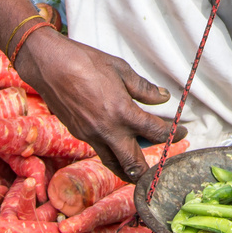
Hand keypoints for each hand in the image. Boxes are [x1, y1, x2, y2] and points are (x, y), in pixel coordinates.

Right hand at [0, 0, 180, 180]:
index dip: (173, 133)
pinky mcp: (79, 135)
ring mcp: (91, 136)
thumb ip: (143, 88)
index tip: (181, 130)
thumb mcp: (121, 69)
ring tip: (141, 168)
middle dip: (151, 170)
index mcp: (122, 112)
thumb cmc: (86, 62)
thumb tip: (163, 98)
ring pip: (114, 165)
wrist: (50, 66)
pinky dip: (113, 154)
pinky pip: (100, 152)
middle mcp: (108, 130)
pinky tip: (119, 145)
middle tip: (163, 164)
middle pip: (134, 164)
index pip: (155, 132)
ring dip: (130, 170)